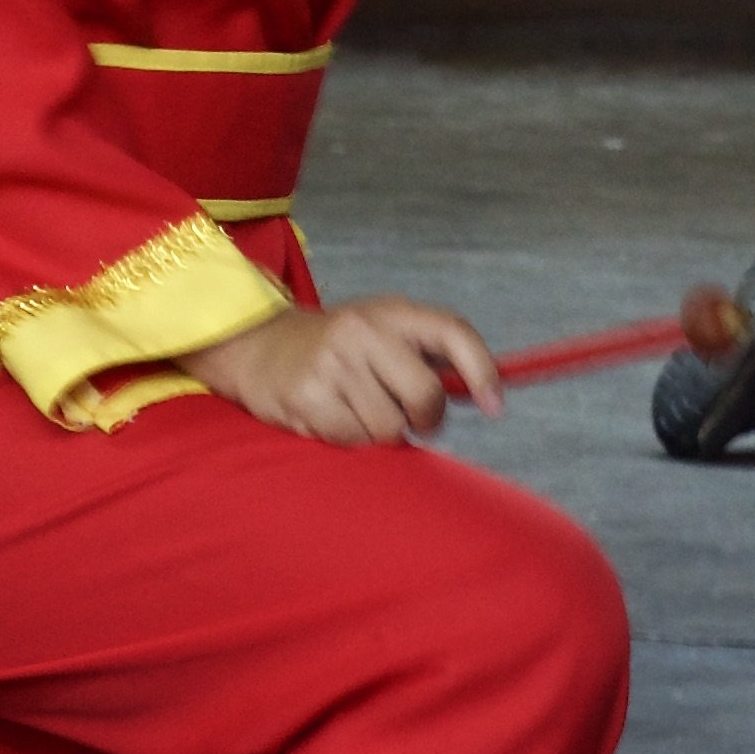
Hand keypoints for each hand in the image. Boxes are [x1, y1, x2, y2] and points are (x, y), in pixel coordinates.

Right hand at [184, 296, 503, 449]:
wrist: (259, 346)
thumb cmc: (340, 348)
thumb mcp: (384, 331)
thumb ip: (431, 355)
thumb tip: (488, 393)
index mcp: (391, 312)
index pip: (453, 332)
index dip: (483, 371)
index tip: (495, 406)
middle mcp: (362, 330)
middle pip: (426, 395)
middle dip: (426, 419)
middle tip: (411, 417)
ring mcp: (332, 363)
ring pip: (391, 428)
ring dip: (384, 433)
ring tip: (360, 411)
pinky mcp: (307, 396)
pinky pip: (354, 441)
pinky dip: (351, 440)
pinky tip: (334, 417)